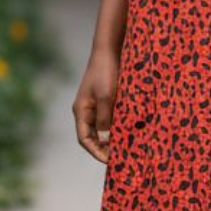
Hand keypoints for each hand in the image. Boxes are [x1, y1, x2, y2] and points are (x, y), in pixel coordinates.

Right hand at [73, 45, 120, 163]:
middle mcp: (86, 110)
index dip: (96, 152)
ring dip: (112, 139)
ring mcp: (95, 105)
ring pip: (102, 129)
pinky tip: (129, 132)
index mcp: (81, 111)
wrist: (109, 49)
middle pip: (92, 136)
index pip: (84, 139)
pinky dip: (117, 127)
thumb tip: (105, 140)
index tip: (110, 161)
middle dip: (105, 149)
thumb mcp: (106, 97)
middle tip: (121, 157)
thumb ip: (105, 119)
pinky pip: (110, 119)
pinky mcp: (106, 99)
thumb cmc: (105, 72)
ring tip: (127, 148)